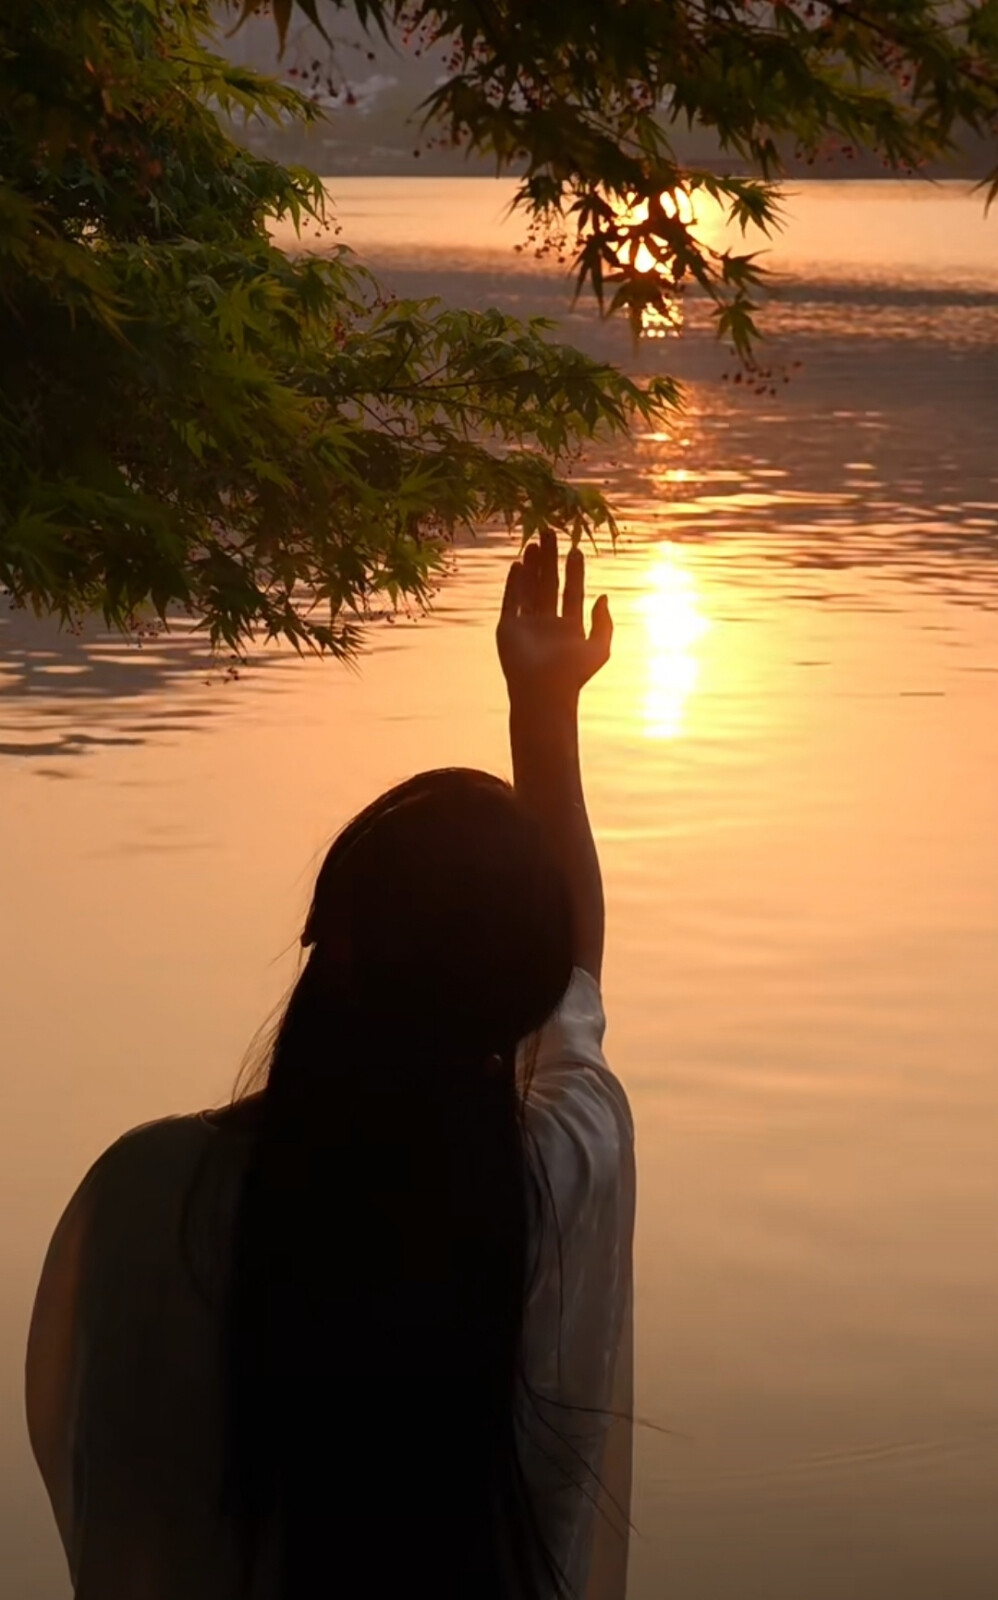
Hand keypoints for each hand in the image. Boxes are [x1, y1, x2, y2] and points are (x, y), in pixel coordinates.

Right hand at [496, 529, 612, 708]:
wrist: (543, 692)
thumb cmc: (573, 674)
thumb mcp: (599, 648)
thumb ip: (604, 622)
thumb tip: (603, 595)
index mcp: (569, 628)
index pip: (572, 593)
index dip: (575, 572)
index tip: (576, 550)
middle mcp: (547, 624)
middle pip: (549, 585)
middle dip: (550, 560)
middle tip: (550, 534)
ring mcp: (526, 626)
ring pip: (529, 589)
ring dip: (531, 567)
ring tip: (533, 543)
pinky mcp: (508, 628)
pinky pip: (510, 601)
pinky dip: (513, 583)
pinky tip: (517, 565)